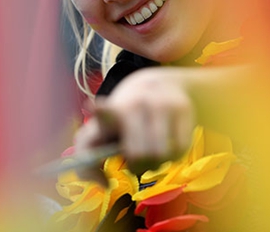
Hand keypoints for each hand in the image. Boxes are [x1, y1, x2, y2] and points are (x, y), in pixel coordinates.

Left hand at [74, 67, 195, 173]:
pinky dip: (174, 155)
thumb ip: (89, 160)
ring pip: (161, 154)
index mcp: (112, 111)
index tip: (93, 106)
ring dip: (157, 163)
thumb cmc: (124, 119)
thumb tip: (104, 184)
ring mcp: (159, 103)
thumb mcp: (102, 131)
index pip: (104, 111)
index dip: (99, 111)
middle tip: (137, 161)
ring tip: (152, 150)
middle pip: (139, 155)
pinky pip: (180, 148)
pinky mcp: (180, 106)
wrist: (158, 85)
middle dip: (138, 166)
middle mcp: (135, 103)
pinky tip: (168, 142)